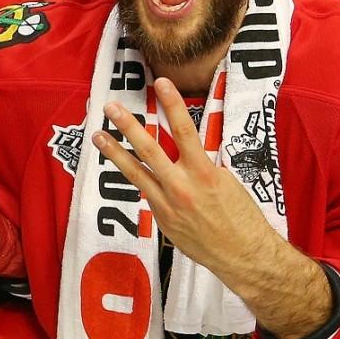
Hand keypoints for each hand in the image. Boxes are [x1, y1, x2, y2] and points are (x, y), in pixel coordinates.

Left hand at [89, 81, 270, 276]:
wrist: (242, 255)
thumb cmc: (242, 217)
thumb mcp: (227, 181)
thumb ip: (203, 165)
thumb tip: (189, 151)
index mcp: (204, 173)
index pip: (184, 130)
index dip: (172, 103)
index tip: (162, 83)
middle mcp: (182, 186)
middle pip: (149, 148)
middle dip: (127, 125)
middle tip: (110, 107)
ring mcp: (167, 204)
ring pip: (135, 172)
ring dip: (114, 152)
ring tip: (98, 135)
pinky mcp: (161, 219)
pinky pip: (146, 192)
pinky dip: (137, 178)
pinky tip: (124, 166)